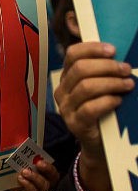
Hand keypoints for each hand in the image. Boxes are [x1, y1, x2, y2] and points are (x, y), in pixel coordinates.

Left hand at [11, 160, 59, 190]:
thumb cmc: (15, 184)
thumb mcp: (19, 172)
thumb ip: (23, 164)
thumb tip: (20, 152)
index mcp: (45, 177)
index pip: (52, 170)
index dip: (49, 165)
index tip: (41, 159)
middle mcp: (47, 186)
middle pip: (54, 177)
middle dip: (48, 169)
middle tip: (38, 163)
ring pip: (45, 185)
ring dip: (35, 176)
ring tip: (24, 171)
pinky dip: (28, 184)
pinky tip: (21, 179)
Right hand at [54, 42, 133, 190]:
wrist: (99, 142)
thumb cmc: (103, 109)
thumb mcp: (100, 87)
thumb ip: (101, 71)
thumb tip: (117, 52)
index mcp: (67, 77)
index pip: (72, 54)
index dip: (92, 48)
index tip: (113, 50)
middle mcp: (62, 91)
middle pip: (80, 69)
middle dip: (107, 66)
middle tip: (126, 69)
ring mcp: (66, 108)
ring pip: (86, 87)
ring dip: (112, 83)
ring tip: (128, 84)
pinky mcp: (74, 124)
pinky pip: (90, 108)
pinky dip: (108, 101)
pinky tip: (118, 101)